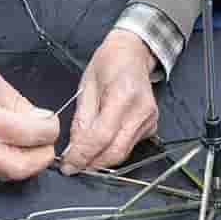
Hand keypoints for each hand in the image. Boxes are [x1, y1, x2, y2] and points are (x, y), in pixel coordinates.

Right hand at [0, 39, 58, 180]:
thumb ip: (16, 100)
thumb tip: (39, 118)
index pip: (28, 134)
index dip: (48, 130)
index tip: (50, 123)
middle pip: (19, 168)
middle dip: (41, 158)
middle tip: (45, 144)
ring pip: (2, 173)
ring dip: (21, 161)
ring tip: (23, 142)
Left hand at [59, 30, 158, 174]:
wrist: (133, 54)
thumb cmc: (108, 64)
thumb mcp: (86, 86)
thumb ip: (81, 120)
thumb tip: (73, 149)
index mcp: (123, 95)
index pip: (102, 136)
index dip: (83, 154)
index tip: (68, 165)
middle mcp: (141, 111)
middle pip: (115, 151)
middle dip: (91, 163)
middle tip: (73, 165)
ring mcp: (150, 120)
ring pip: (123, 153)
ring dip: (101, 159)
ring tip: (83, 155)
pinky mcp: (152, 126)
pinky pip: (129, 147)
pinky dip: (112, 150)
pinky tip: (100, 144)